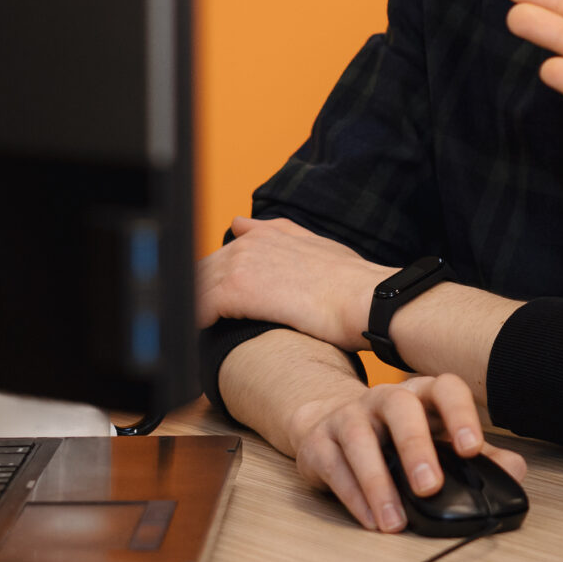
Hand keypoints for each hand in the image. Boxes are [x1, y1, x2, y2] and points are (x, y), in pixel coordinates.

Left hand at [195, 215, 390, 348]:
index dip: (216, 281)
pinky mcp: (237, 289)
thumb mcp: (319, 247)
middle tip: (204, 324)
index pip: (222, 255)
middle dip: (199, 296)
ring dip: (195, 311)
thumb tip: (242, 224)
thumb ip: (281, 235)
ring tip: (200, 334)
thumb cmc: (354, 283)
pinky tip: (203, 337)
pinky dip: (196, 323)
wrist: (367, 299)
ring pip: (197, 287)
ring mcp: (242, 263)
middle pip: (203, 271)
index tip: (216, 301)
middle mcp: (250, 242)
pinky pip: (198, 307)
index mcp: (267, 233)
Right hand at [281, 373, 527, 533]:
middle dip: (416, 447)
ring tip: (395, 521)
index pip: (445, 389)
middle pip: (400, 408)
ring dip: (379, 483)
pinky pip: (334, 467)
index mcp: (422, 395)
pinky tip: (371, 520)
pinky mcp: (319, 443)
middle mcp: (384, 399)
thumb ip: (478, 456)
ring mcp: (348, 417)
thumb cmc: (395, 436)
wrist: (329, 424)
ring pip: (360, 440)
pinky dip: (354, 497)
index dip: (460, 414)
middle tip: (430, 486)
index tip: (471, 448)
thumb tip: (515, 471)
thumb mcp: (438, 440)